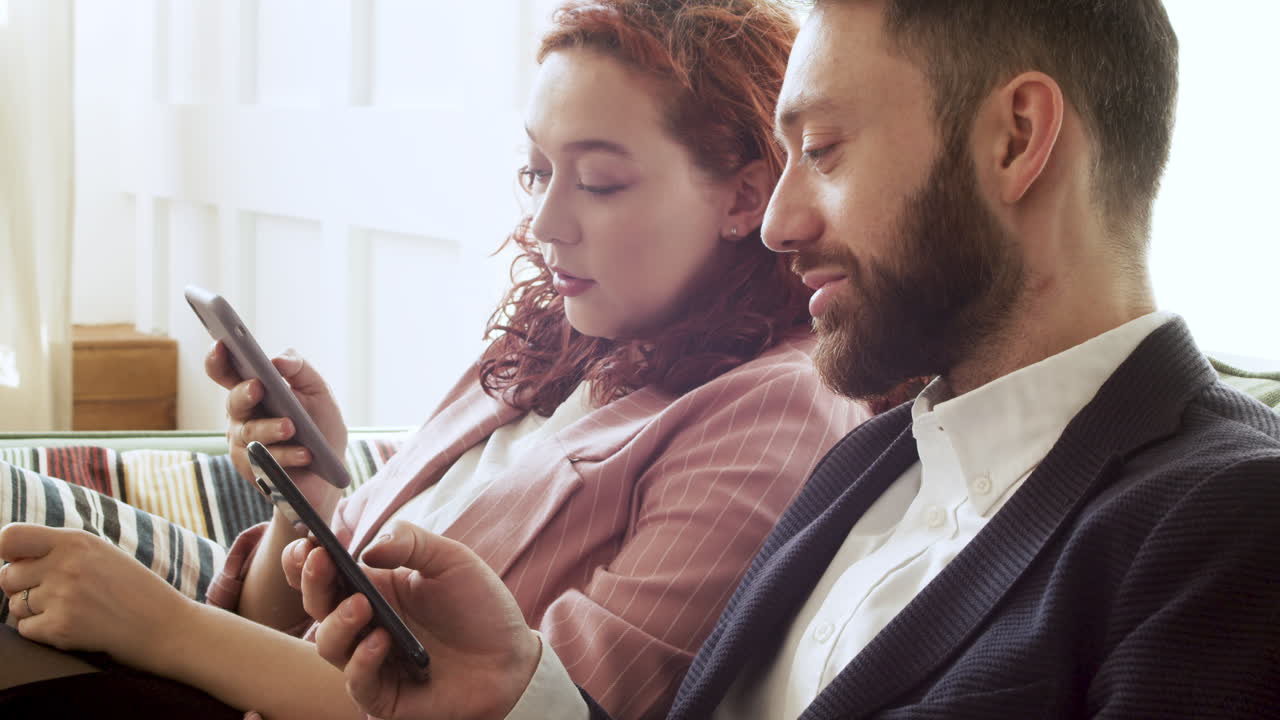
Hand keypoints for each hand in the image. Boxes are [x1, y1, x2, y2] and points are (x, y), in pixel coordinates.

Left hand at [0, 524, 193, 670]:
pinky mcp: (61, 628)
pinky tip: (72, 626)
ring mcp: (63, 597)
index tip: (17, 562)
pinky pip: (25, 629)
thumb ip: (59, 550)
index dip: (6, 552)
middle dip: (23, 587)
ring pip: (15, 605)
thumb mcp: (100, 554)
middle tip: (55, 594)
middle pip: (7, 576)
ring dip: (33, 611)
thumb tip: (10, 557)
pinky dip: (42, 631)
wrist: (165, 626)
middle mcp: (66, 565)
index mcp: (76, 541)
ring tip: (70, 610)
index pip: (10, 537)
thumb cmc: (132, 589)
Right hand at [204, 340, 347, 503]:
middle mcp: (241, 416)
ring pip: (251, 432)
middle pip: (234, 400)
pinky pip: (266, 461)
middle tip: (258, 386)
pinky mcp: (253, 470)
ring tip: (292, 426)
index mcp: (252, 391)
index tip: (221, 344)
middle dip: (244, 392)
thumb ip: (300, 369)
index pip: (226, 371)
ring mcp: (243, 444)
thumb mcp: (318, 392)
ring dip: (272, 428)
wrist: (330, 472)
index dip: (217, 358)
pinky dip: (288, 455)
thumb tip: (277, 360)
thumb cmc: (320, 426)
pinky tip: (305, 454)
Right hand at [283, 521, 540, 719]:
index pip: (327, 573)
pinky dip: (364, 660)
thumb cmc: (480, 607)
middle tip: (319, 561)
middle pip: (318, 605)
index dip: (307, 558)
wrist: (513, 658)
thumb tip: (365, 549)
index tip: (308, 541)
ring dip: (338, 621)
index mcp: (376, 588)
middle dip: (311, 581)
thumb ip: (410, 542)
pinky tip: (383, 640)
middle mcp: (366, 624)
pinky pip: (357, 682)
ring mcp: (372, 660)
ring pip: (329, 645)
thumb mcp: (451, 559)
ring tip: (362, 604)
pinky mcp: (384, 695)